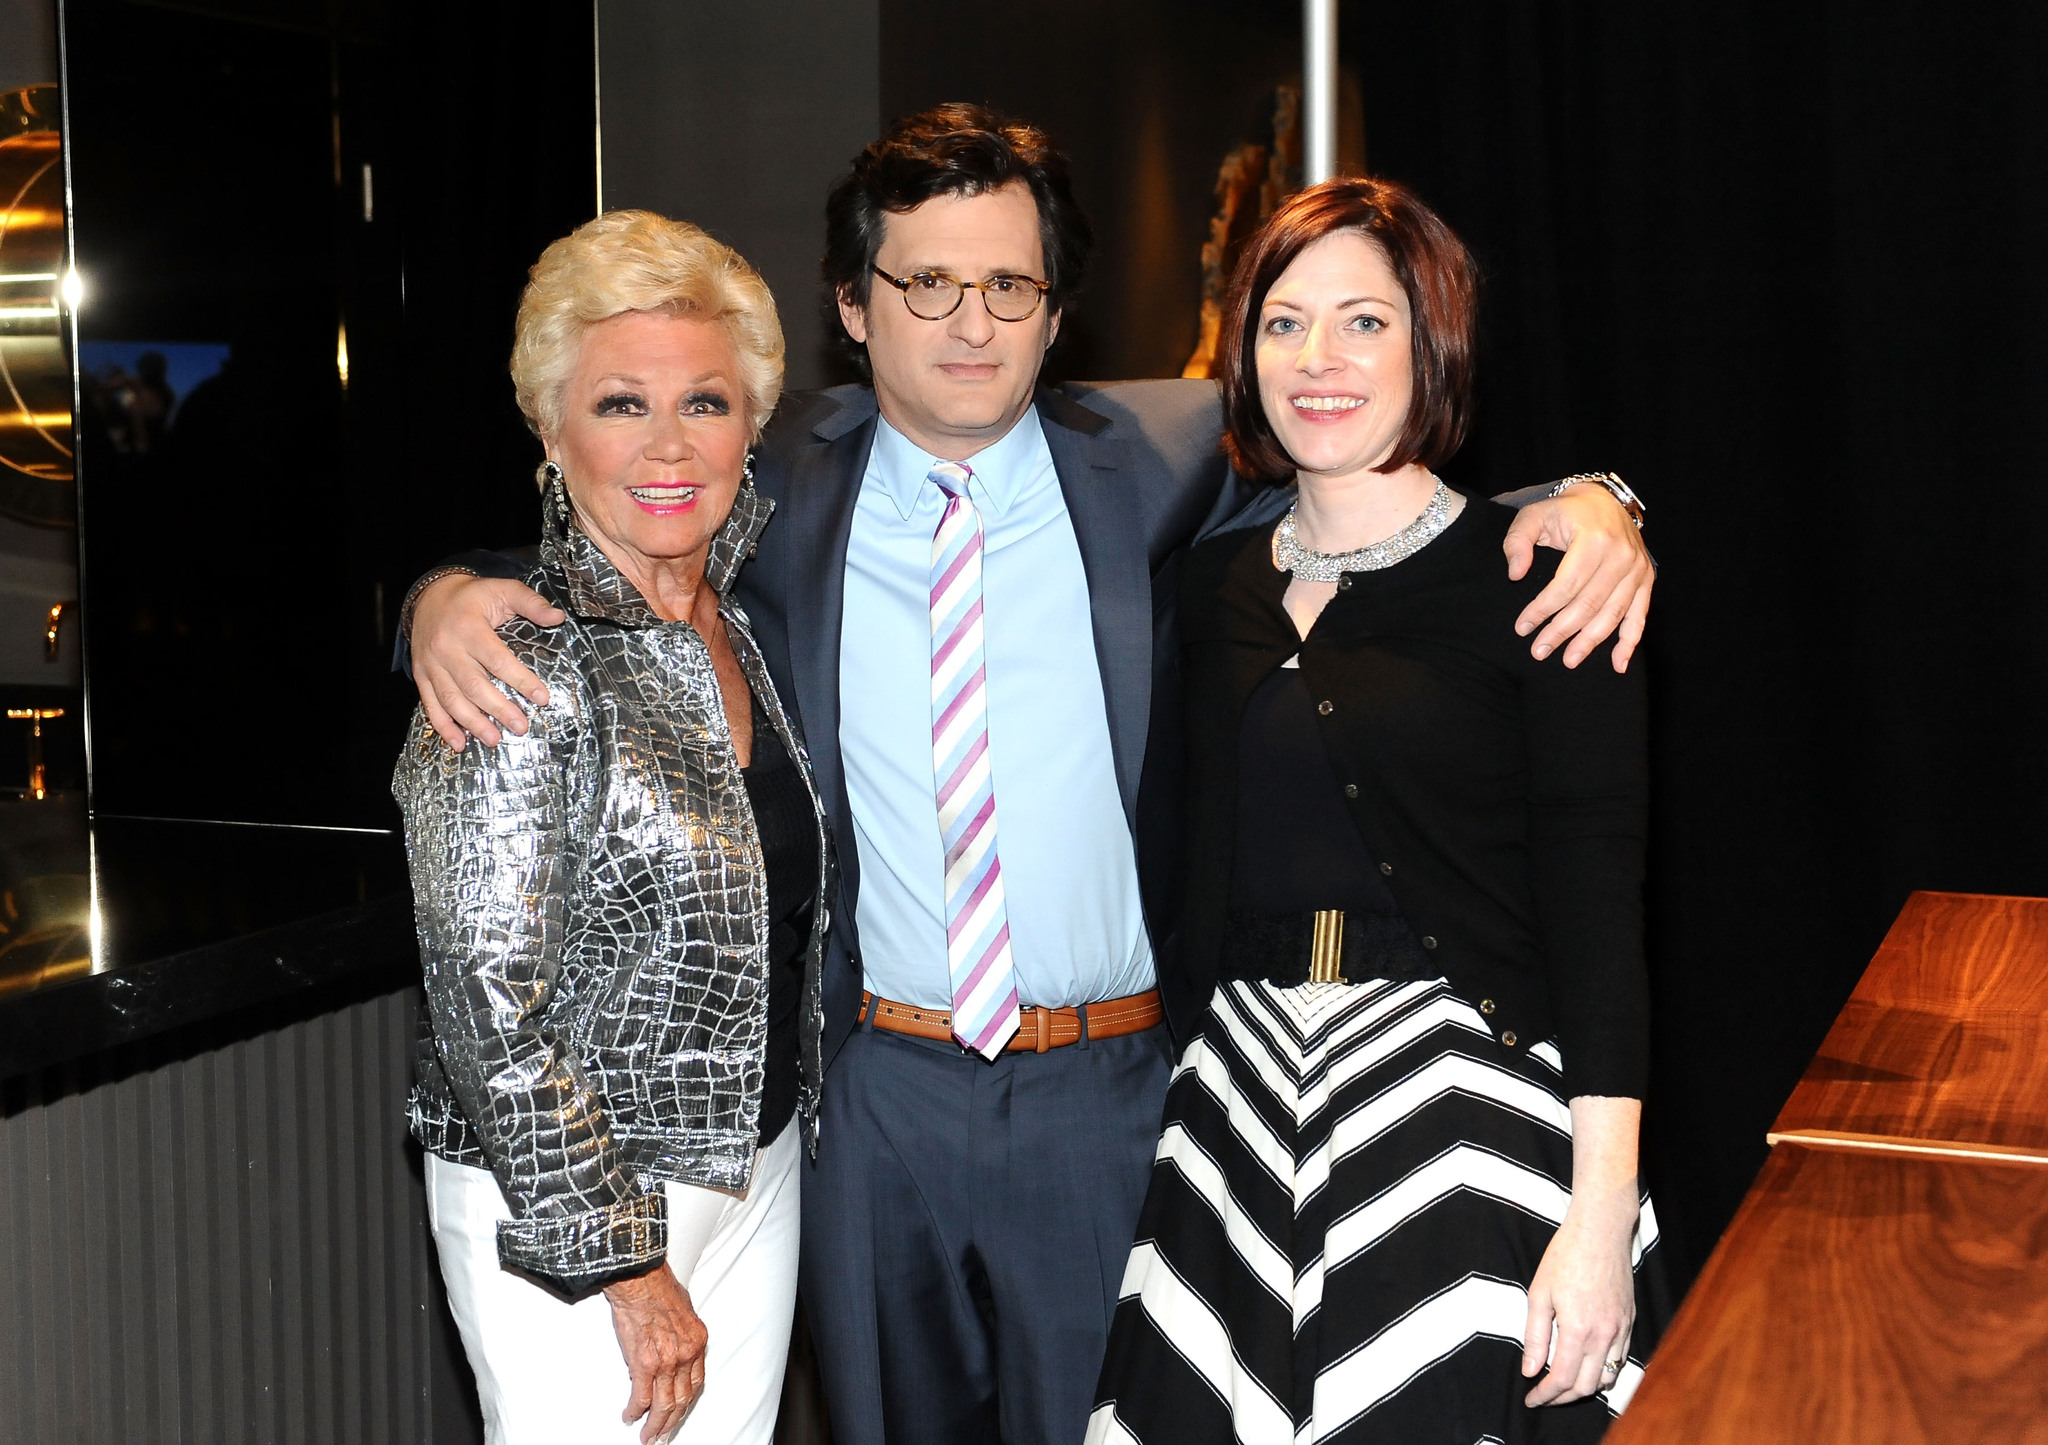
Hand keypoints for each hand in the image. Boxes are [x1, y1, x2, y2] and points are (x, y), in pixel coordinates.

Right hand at [411, 574, 563, 748]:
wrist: (428, 596)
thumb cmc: (471, 597)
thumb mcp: (502, 589)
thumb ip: (530, 602)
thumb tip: (558, 617)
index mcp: (469, 628)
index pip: (498, 660)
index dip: (521, 680)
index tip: (541, 698)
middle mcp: (447, 648)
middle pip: (474, 685)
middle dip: (499, 709)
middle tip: (521, 726)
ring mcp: (431, 664)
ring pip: (452, 699)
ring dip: (473, 723)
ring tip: (495, 740)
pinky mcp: (421, 675)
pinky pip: (430, 705)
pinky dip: (444, 727)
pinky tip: (459, 743)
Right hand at [603, 1263, 708, 1443]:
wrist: (641, 1280)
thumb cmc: (659, 1286)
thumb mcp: (685, 1308)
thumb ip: (683, 1332)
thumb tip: (674, 1342)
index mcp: (697, 1341)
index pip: (697, 1382)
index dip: (688, 1401)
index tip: (680, 1410)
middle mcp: (685, 1355)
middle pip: (682, 1399)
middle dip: (672, 1421)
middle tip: (664, 1433)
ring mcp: (666, 1362)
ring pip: (664, 1405)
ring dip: (655, 1425)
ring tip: (648, 1435)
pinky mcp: (643, 1365)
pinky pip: (640, 1397)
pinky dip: (635, 1411)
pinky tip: (631, 1416)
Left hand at [1502, 484, 1653, 671]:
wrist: (1603, 501)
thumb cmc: (1564, 512)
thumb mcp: (1534, 515)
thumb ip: (1518, 541)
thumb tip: (1515, 575)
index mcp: (1594, 539)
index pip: (1566, 585)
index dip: (1542, 610)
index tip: (1522, 628)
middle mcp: (1621, 555)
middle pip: (1589, 604)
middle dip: (1561, 632)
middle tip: (1539, 652)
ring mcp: (1637, 569)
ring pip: (1612, 615)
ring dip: (1589, 642)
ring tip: (1568, 660)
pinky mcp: (1646, 579)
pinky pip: (1639, 616)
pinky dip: (1629, 642)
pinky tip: (1617, 665)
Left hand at [1520, 1181, 1639, 1406]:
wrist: (1601, 1230)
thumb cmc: (1565, 1256)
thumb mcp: (1539, 1293)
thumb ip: (1535, 1336)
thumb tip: (1530, 1371)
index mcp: (1578, 1329)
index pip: (1562, 1379)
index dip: (1545, 1395)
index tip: (1531, 1399)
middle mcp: (1604, 1335)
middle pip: (1586, 1386)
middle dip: (1562, 1398)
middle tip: (1543, 1396)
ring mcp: (1621, 1329)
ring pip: (1607, 1377)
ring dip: (1585, 1388)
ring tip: (1563, 1386)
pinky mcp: (1630, 1321)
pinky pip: (1620, 1359)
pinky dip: (1604, 1371)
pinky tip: (1588, 1367)